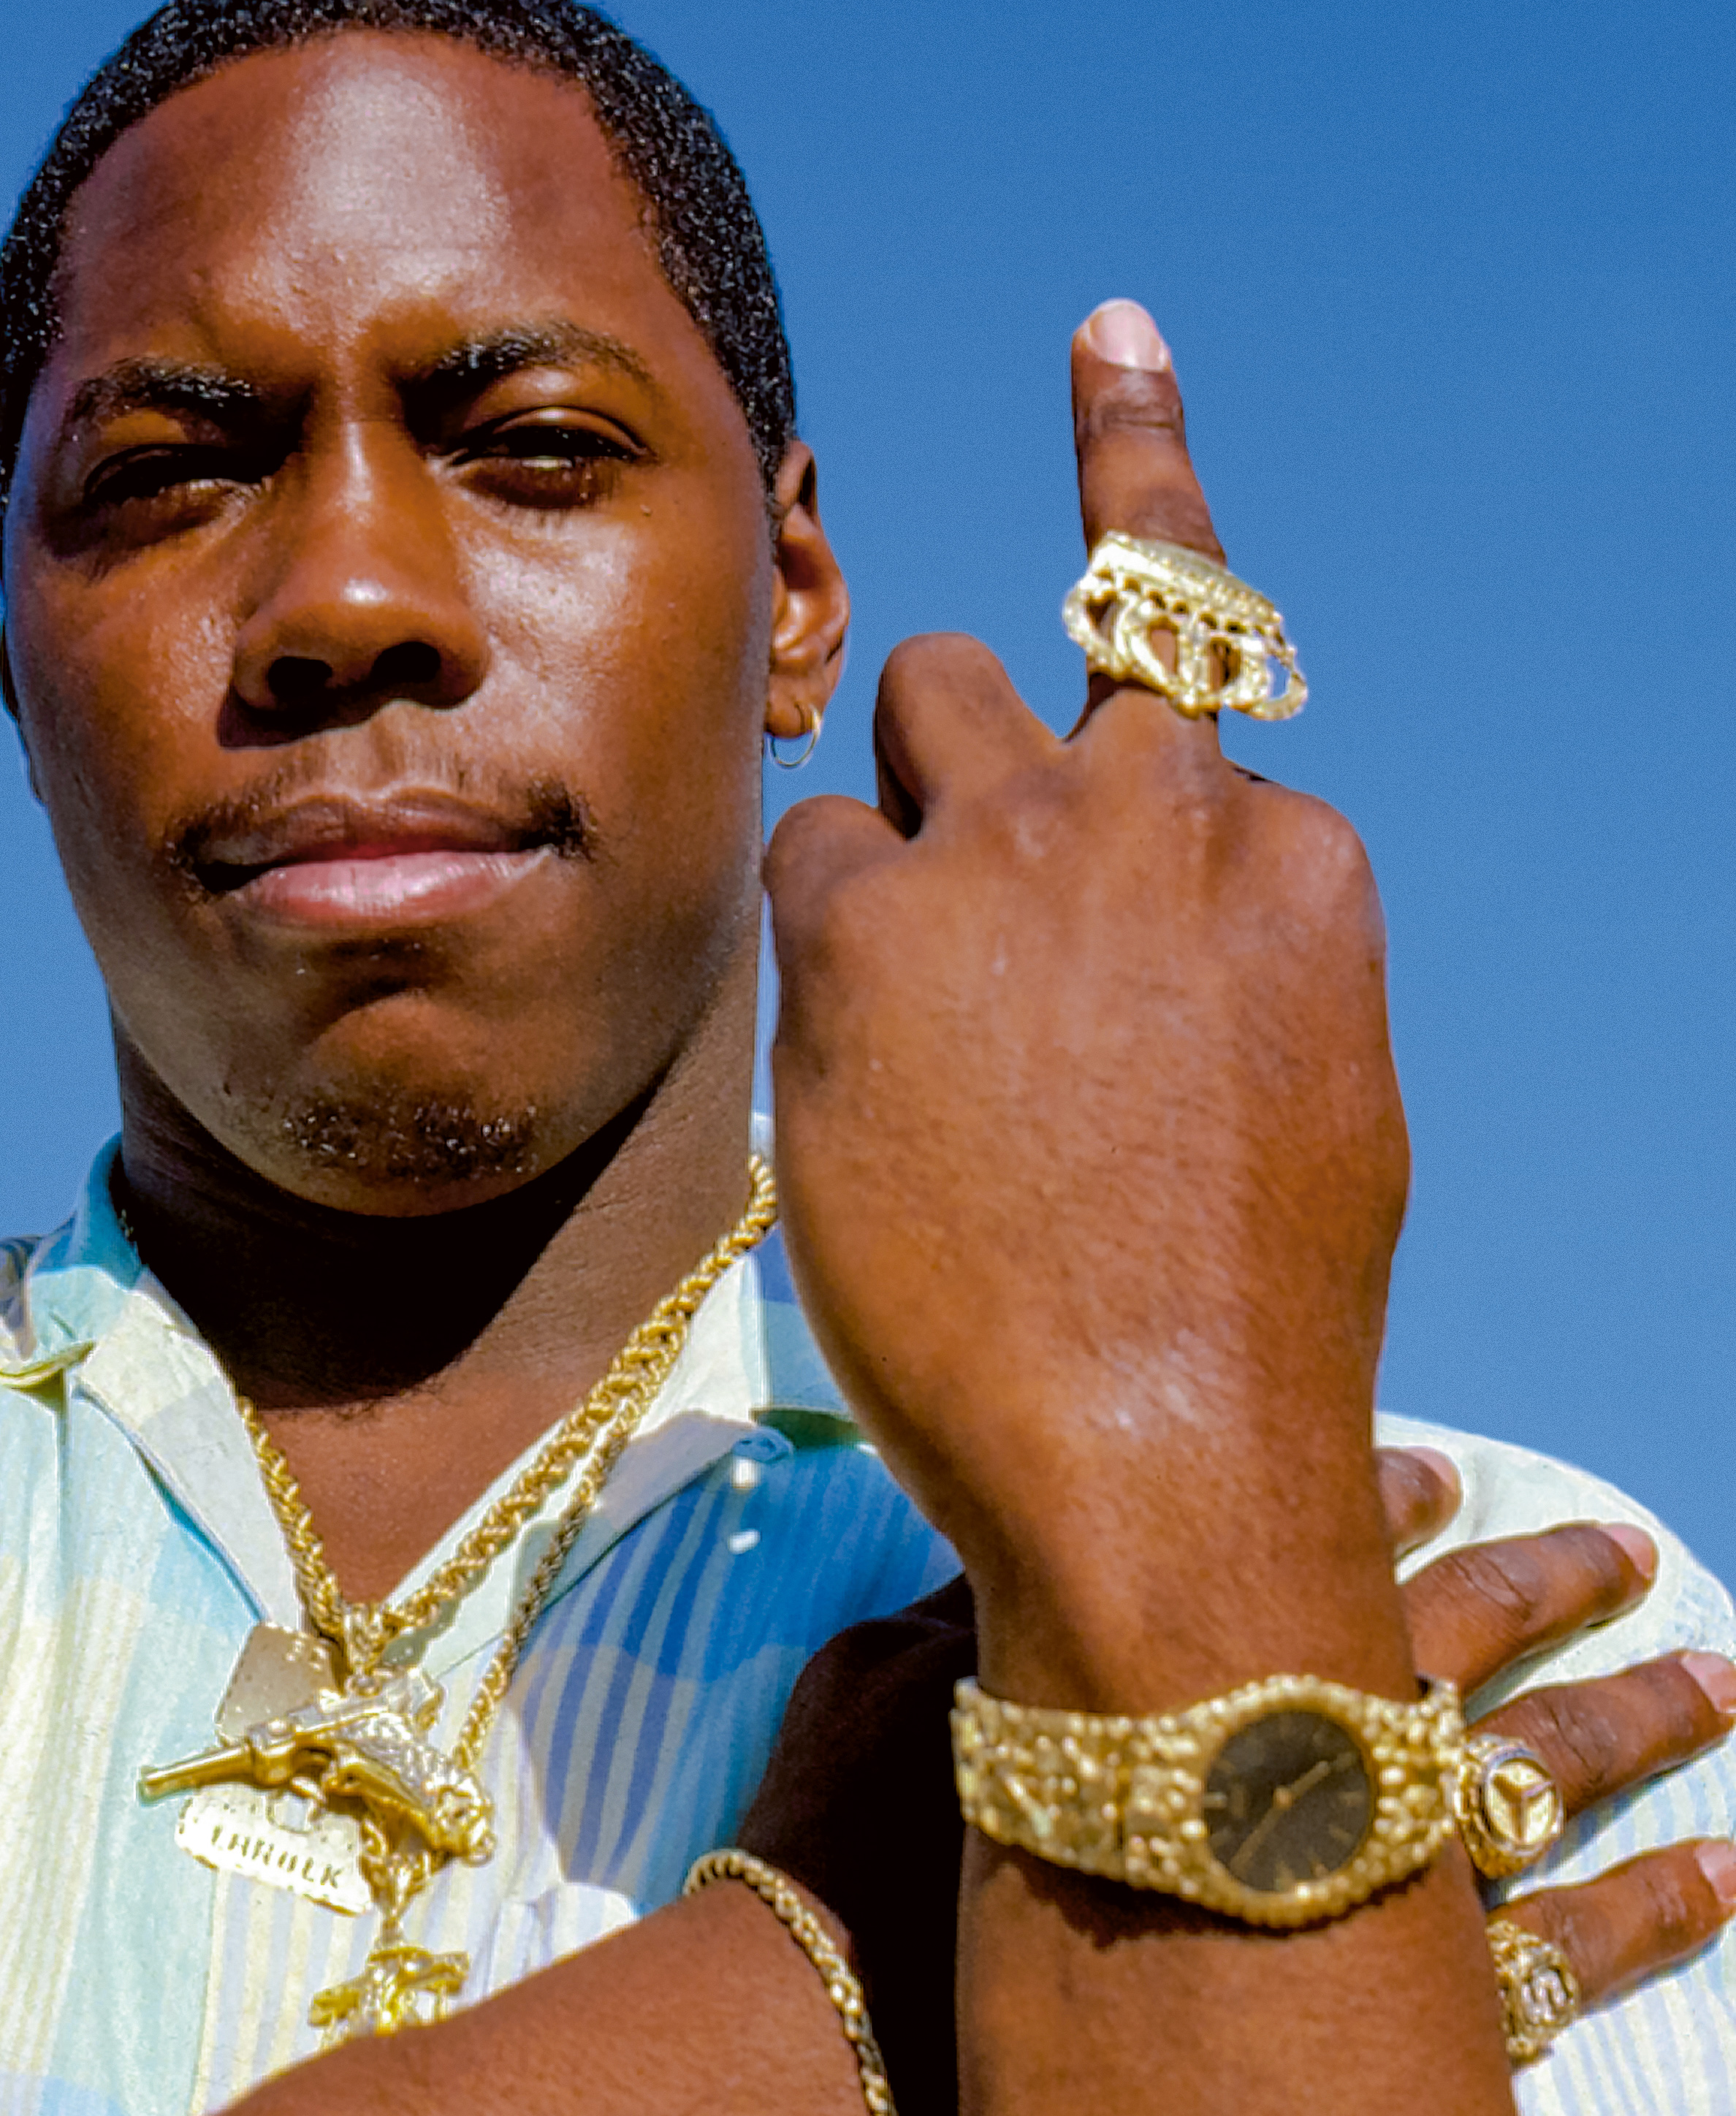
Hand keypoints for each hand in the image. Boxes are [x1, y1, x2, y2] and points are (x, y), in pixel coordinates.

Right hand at [730, 1449, 1735, 2115]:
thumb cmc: (832, 1870)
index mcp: (1173, 1656)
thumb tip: (990, 1550)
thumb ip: (953, 1611)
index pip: (1299, 1541)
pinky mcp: (1387, 2028)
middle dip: (1545, 1588)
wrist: (823, 2064)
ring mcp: (1349, 1888)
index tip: (1444, 1470)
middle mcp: (1282, 1749)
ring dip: (1635, 1721)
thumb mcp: (871, 1687)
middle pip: (1451, 1639)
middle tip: (1630, 1547)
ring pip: (1538, 1778)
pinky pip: (1568, 1959)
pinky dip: (1652, 1913)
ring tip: (1718, 1687)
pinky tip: (1721, 1882)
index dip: (1376, 1498)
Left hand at [765, 300, 1406, 1704]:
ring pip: (928, 688)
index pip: (1188, 730)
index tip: (1096, 712)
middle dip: (994, 745)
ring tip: (897, 980)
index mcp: (1290, 860)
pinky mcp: (866, 920)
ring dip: (904, 800)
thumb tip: (1155, 941)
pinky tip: (852, 1070)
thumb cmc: (1234, 1324)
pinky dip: (813, 940)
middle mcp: (1157, 811)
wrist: (1160, 1453)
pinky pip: (807, 846)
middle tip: (956, 891)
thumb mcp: (1307, 1103)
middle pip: (1050, 662)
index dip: (1122, 804)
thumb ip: (1230, 968)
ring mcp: (1010, 848)